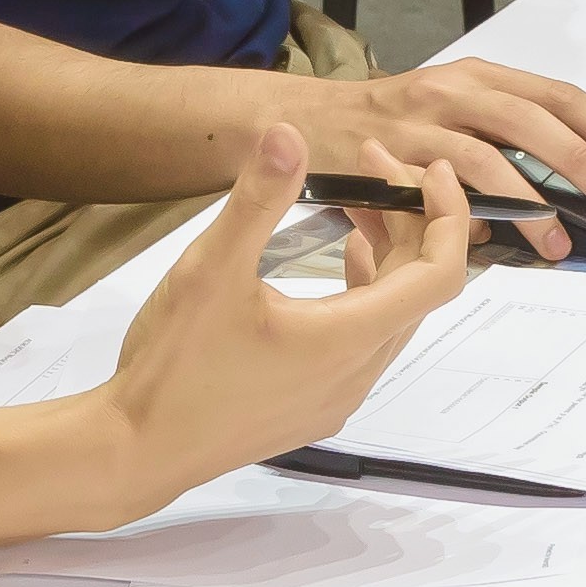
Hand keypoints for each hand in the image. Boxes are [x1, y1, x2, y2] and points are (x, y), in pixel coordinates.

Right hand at [101, 122, 480, 500]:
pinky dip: (367, 293)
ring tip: (353, 205)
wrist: (137, 452)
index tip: (427, 170)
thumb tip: (288, 134)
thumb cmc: (174, 367)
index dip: (448, 215)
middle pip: (418, 289)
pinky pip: (367, 342)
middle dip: (408, 220)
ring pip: (392, 315)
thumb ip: (256, 200)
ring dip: (388, 256)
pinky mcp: (315, 407)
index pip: (440, 274)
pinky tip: (340, 265)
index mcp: (347, 338)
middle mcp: (358, 372)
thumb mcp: (210, 269)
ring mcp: (338, 395)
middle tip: (369, 166)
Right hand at [310, 57, 585, 261]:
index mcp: (476, 75)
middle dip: (580, 158)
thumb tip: (567, 183)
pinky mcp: (389, 159)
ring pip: (489, 160)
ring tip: (556, 241)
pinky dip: (468, 219)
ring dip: (530, 204)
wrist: (298, 119)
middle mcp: (452, 91)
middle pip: (532, 119)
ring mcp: (420, 124)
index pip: (556, 94)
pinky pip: (437, 193)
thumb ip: (499, 135)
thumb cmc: (384, 121)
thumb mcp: (446, 106)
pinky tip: (489, 244)